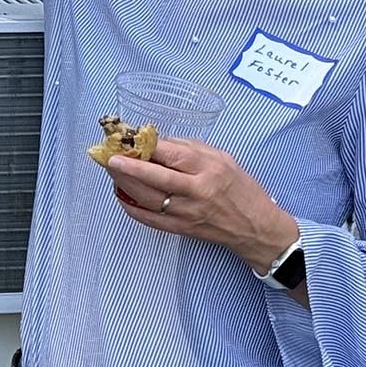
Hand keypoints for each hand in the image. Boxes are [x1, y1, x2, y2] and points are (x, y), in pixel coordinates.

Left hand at [105, 138, 299, 274]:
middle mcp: (197, 192)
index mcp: (209, 170)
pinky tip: (122, 195)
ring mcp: (187, 213)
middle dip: (129, 167)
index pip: (173, 155)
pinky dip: (131, 207)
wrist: (255, 227)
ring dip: (125, 185)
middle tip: (110, 158)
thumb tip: (157, 142)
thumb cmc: (240, 188)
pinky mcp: (181, 229)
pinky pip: (149, 219)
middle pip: (156, 178)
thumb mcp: (222, 158)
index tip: (128, 137)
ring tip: (113, 172)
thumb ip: (190, 148)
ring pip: (148, 199)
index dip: (148, 147)